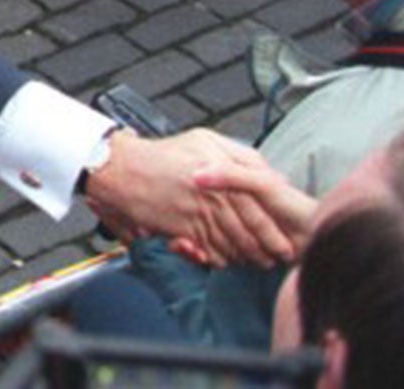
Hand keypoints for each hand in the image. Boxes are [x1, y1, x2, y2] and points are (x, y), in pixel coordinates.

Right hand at [86, 129, 298, 268]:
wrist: (119, 168)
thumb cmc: (160, 154)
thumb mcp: (205, 140)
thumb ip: (240, 155)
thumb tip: (268, 174)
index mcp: (221, 170)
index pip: (258, 202)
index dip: (273, 223)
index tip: (285, 234)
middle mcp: (212, 192)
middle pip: (249, 227)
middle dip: (266, 245)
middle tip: (278, 256)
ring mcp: (196, 211)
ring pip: (232, 241)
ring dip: (247, 255)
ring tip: (258, 262)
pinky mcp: (182, 228)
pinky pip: (209, 249)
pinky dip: (221, 259)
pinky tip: (228, 261)